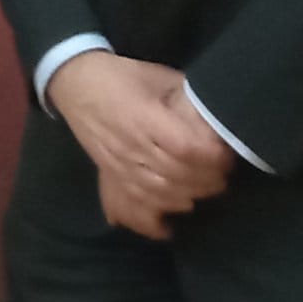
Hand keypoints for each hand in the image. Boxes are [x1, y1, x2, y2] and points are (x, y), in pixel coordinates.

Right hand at [47, 52, 232, 233]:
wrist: (75, 84)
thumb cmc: (121, 76)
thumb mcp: (159, 76)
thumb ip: (187, 98)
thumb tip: (216, 121)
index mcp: (144, 116)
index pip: (185, 147)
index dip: (211, 156)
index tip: (227, 155)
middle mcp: (131, 145)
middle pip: (176, 175)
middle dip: (207, 179)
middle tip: (224, 175)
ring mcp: (118, 165)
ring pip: (159, 194)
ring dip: (188, 197)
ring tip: (204, 190)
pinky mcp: (110, 176)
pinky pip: (133, 206)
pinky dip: (153, 221)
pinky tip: (169, 225)